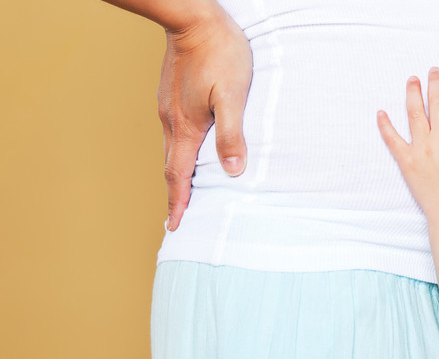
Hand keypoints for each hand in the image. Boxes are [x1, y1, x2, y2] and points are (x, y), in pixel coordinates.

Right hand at [158, 12, 251, 230]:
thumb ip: (232, 134)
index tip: (175, 227)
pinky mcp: (172, 94)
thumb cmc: (220, 54)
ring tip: (185, 189)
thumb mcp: (233, 95)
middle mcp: (172, 120)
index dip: (179, 203)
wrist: (193, 18)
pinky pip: (175, 131)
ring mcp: (168, 106)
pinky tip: (191, 148)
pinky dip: (181, 149)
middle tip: (178, 217)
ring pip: (173, 148)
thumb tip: (233, 170)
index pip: (179, 175)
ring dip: (178, 172)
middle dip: (176, 194)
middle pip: (171, 166)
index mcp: (186, 127)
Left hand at [377, 68, 438, 217]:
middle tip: (433, 70)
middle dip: (435, 83)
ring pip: (415, 113)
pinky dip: (385, 125)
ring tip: (412, 80)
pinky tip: (381, 113)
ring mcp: (422, 147)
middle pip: (437, 102)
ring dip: (413, 93)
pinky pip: (393, 139)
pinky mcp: (407, 160)